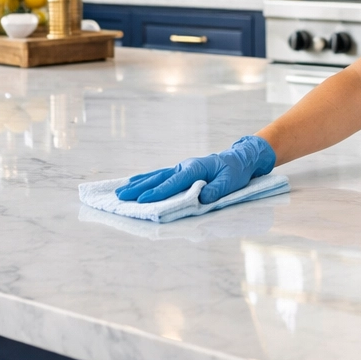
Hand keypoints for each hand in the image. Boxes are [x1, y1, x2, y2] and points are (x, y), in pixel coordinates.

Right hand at [116, 135, 276, 204]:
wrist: (239, 159)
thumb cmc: (235, 171)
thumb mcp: (230, 182)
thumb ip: (216, 191)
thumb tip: (200, 198)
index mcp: (195, 169)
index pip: (173, 183)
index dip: (157, 192)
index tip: (142, 200)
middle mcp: (185, 166)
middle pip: (158, 178)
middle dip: (139, 189)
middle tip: (121, 197)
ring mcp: (181, 167)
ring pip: (156, 176)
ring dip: (138, 184)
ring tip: (121, 191)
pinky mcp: (181, 171)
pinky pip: (161, 175)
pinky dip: (146, 178)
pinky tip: (134, 182)